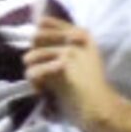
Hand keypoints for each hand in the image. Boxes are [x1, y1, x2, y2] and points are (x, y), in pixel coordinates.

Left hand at [26, 16, 115, 131]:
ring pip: (30, 57)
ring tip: (45, 86)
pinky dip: (34, 85)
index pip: (44, 23)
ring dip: (33, 75)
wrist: (100, 108)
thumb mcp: (79, 60)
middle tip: (44, 75)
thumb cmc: (86, 89)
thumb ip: (59, 47)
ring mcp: (70, 49)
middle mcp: (76, 37)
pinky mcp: (63, 64)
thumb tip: (31, 35)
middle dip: (33, 58)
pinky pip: (33, 72)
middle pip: (35, 38)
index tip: (44, 58)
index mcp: (81, 34)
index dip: (38, 40)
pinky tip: (46, 93)